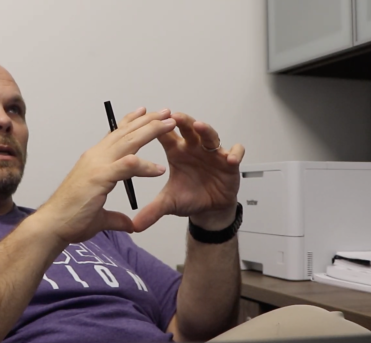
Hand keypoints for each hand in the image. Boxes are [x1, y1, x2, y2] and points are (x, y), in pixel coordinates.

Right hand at [39, 107, 175, 243]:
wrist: (52, 225)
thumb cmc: (71, 218)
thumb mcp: (100, 216)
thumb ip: (117, 218)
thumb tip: (129, 225)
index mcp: (94, 160)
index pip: (114, 135)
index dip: (130, 122)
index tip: (143, 111)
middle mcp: (95, 157)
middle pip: (125, 133)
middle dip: (147, 120)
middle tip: (166, 112)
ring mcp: (97, 165)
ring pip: (128, 142)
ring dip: (151, 131)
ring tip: (170, 124)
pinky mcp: (100, 177)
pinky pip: (128, 166)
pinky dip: (145, 166)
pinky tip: (160, 169)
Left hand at [132, 112, 244, 231]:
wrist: (209, 208)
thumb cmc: (189, 197)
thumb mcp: (169, 204)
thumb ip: (152, 211)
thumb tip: (134, 226)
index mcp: (177, 152)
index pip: (166, 135)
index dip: (159, 128)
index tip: (152, 122)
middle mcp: (194, 148)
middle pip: (188, 129)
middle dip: (182, 121)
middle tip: (175, 116)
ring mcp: (213, 153)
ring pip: (210, 136)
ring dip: (206, 130)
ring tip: (199, 126)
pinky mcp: (229, 162)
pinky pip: (235, 152)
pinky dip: (235, 153)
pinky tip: (230, 159)